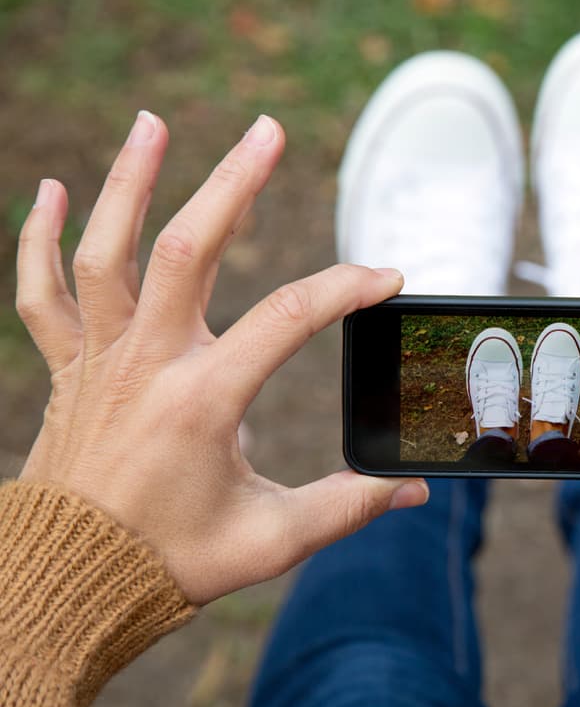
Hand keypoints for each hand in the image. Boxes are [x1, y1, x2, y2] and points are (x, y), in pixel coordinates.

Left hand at [15, 111, 426, 604]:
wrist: (66, 583)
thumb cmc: (170, 562)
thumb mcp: (272, 540)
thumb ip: (347, 506)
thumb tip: (412, 489)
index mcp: (204, 401)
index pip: (290, 318)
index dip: (348, 288)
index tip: (388, 278)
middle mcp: (147, 366)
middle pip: (187, 250)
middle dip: (232, 183)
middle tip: (267, 130)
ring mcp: (99, 362)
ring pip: (106, 253)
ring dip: (129, 183)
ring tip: (154, 123)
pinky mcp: (68, 372)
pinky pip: (42, 294)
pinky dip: (40, 240)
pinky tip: (52, 191)